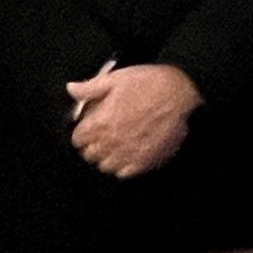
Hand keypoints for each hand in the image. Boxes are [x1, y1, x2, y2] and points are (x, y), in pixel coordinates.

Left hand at [64, 61, 199, 178]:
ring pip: (105, 166)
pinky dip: (123, 166)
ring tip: (114, 146)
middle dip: (92, 145)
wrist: (181, 92)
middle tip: (101, 135)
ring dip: (106, 157)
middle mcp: (111, 142)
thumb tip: (71, 89)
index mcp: (101, 122)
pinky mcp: (145, 161)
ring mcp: (129, 154)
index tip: (88, 127)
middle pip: (90, 155)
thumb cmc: (150, 83)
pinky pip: (125, 173)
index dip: (81, 132)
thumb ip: (90, 88)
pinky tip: (129, 154)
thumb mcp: (116, 78)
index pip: (77, 139)